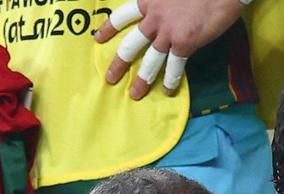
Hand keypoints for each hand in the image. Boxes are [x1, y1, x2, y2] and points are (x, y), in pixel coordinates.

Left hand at [94, 0, 243, 96]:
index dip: (110, 27)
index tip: (99, 38)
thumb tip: (163, 10)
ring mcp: (168, 32)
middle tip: (110, 78)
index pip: (124, 15)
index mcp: (149, 0)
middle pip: (131, 44)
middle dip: (119, 63)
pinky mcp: (185, 43)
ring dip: (142, 79)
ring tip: (134, 94)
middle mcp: (154, 17)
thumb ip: (163, 2)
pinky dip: (170, 80)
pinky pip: (175, 66)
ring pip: (150, 60)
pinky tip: (167, 92)